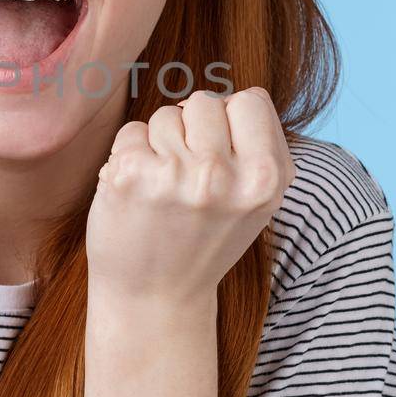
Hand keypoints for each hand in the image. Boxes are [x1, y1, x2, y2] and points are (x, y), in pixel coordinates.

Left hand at [85, 87, 296, 308]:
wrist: (155, 298)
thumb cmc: (203, 240)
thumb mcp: (253, 202)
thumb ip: (258, 148)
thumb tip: (238, 98)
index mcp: (266, 180)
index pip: (252, 100)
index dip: (231, 122)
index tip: (220, 154)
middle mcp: (224, 177)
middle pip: (206, 102)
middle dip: (192, 130)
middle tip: (187, 178)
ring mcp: (176, 175)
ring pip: (166, 115)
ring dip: (160, 144)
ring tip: (163, 190)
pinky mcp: (132, 175)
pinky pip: (131, 131)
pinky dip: (129, 155)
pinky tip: (137, 192)